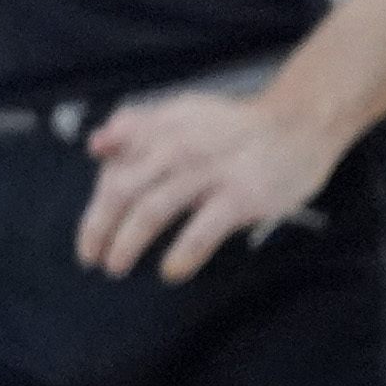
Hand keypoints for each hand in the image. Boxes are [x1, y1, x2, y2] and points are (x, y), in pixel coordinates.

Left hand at [75, 86, 341, 282]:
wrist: (297, 124)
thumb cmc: (234, 127)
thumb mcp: (180, 113)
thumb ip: (136, 127)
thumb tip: (95, 145)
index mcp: (159, 130)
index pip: (112, 169)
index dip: (95, 205)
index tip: (89, 235)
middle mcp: (175, 149)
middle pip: (122, 190)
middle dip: (98, 227)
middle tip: (90, 258)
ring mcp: (207, 173)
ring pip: (152, 211)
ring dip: (127, 242)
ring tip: (116, 266)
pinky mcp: (239, 197)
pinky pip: (201, 231)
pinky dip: (182, 254)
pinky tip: (170, 272)